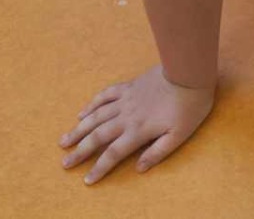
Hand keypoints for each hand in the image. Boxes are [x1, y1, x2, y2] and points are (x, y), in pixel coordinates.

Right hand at [60, 65, 214, 183]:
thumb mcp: (180, 135)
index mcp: (138, 131)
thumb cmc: (189, 106)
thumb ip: (158, 152)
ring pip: (95, 116)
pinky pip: (104, 96)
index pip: (113, 153)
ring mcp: (125, 99)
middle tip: (64, 162)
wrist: (188, 73)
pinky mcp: (128, 86)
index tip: (87, 179)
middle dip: (80, 151)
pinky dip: (91, 105)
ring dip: (78, 129)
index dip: (99, 167)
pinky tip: (81, 113)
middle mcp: (126, 117)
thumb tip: (139, 168)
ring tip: (63, 140)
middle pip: (97, 136)